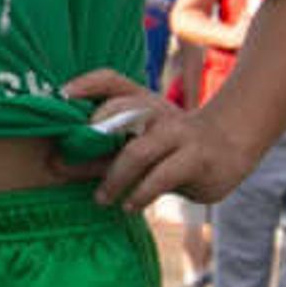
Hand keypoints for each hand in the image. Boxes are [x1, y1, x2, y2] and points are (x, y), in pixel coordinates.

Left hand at [60, 70, 251, 207]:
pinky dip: (141, 194)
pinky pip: (161, 177)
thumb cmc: (172, 147)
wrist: (228, 146)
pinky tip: (130, 206)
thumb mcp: (137, 142)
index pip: (111, 80)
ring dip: (113, 178)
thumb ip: (102, 151)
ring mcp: (178, 132)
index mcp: (142, 100)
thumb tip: (57, 163)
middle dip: (89, 139)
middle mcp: (158, 111)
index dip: (86, 84)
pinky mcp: (195, 158)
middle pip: (119, 112)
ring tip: (101, 198)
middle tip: (63, 163)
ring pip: (137, 152)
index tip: (61, 96)